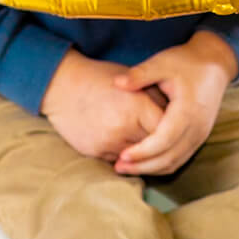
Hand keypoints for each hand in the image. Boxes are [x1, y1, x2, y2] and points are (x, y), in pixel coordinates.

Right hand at [39, 50, 167, 162]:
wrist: (62, 86)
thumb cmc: (100, 78)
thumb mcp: (133, 82)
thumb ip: (156, 100)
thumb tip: (177, 118)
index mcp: (137, 107)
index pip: (167, 130)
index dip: (173, 130)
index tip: (177, 129)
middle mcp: (123, 128)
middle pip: (154, 147)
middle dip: (160, 144)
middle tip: (167, 142)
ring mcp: (108, 143)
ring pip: (137, 158)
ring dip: (143, 153)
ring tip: (147, 143)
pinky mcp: (95, 152)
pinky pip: (119, 160)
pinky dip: (125, 155)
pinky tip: (124, 143)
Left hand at [109, 31, 237, 174]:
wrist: (215, 64)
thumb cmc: (186, 62)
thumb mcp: (162, 63)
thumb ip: (140, 74)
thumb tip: (117, 83)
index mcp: (188, 111)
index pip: (164, 140)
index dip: (143, 151)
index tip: (122, 155)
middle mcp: (197, 128)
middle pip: (169, 158)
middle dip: (143, 166)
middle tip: (118, 167)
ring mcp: (200, 135)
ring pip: (175, 162)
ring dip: (150, 169)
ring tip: (126, 168)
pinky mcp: (198, 138)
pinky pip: (180, 159)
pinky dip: (160, 165)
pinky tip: (142, 163)